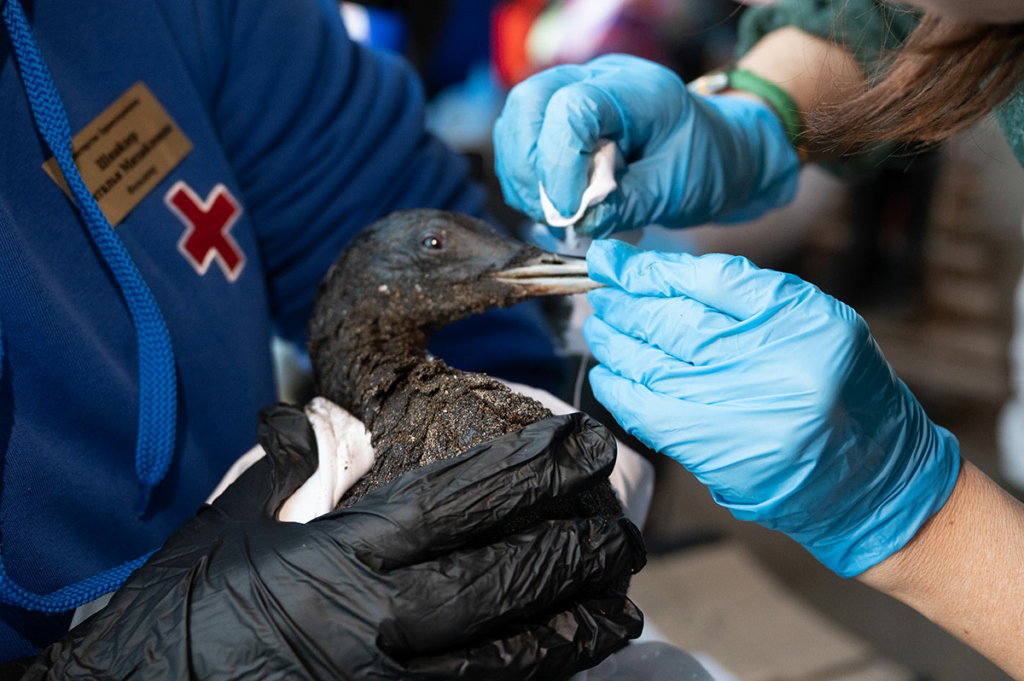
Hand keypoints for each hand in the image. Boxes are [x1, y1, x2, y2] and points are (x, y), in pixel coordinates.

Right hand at [24, 409, 644, 679]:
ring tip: (624, 600)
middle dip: (573, 550)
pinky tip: (569, 661)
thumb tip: (301, 419)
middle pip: (499, 580)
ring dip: (575, 625)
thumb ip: (279, 470)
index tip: (580, 441)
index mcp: (336, 555)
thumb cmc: (180, 614)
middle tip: (623, 530)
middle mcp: (373, 622)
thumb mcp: (223, 528)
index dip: (526, 468)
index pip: (454, 500)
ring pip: (507, 657)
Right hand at [493, 55, 800, 237]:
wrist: (716, 152)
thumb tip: (578, 220)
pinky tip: (552, 204)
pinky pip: (519, 141)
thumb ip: (628, 205)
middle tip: (555, 215)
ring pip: (516, 121)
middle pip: (529, 103)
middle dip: (531, 168)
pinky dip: (525, 179)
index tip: (570, 212)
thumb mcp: (677, 191)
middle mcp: (598, 79)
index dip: (560, 164)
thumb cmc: (704, 165)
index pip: (574, 109)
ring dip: (523, 176)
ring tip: (556, 215)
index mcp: (638, 89)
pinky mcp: (557, 117)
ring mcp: (574, 92)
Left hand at [582, 240, 959, 576]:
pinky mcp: (721, 455)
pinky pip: (650, 414)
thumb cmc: (845, 390)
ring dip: (615, 342)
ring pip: (655, 364)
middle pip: (674, 322)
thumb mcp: (815, 322)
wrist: (873, 478)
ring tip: (599, 325)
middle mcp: (774, 362)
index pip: (709, 279)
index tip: (613, 259)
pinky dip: (621, 391)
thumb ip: (745, 297)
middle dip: (625, 303)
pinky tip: (607, 372)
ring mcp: (745, 412)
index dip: (651, 268)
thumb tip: (661, 277)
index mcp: (802, 319)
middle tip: (600, 290)